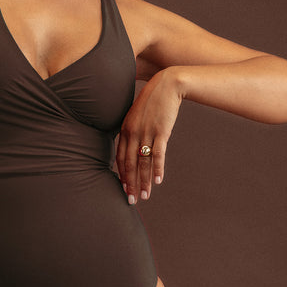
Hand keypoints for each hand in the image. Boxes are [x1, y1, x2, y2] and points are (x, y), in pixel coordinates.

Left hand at [116, 68, 182, 202]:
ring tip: (145, 196)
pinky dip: (158, 169)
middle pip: (129, 164)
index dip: (122, 175)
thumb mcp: (136, 115)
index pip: (119, 158)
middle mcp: (132, 133)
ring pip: (143, 163)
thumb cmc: (152, 101)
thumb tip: (131, 146)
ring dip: (144, 181)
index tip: (124, 189)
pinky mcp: (161, 132)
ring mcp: (146, 132)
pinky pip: (158, 154)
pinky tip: (158, 181)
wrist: (166, 85)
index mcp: (124, 129)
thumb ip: (131, 130)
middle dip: (130, 184)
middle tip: (131, 200)